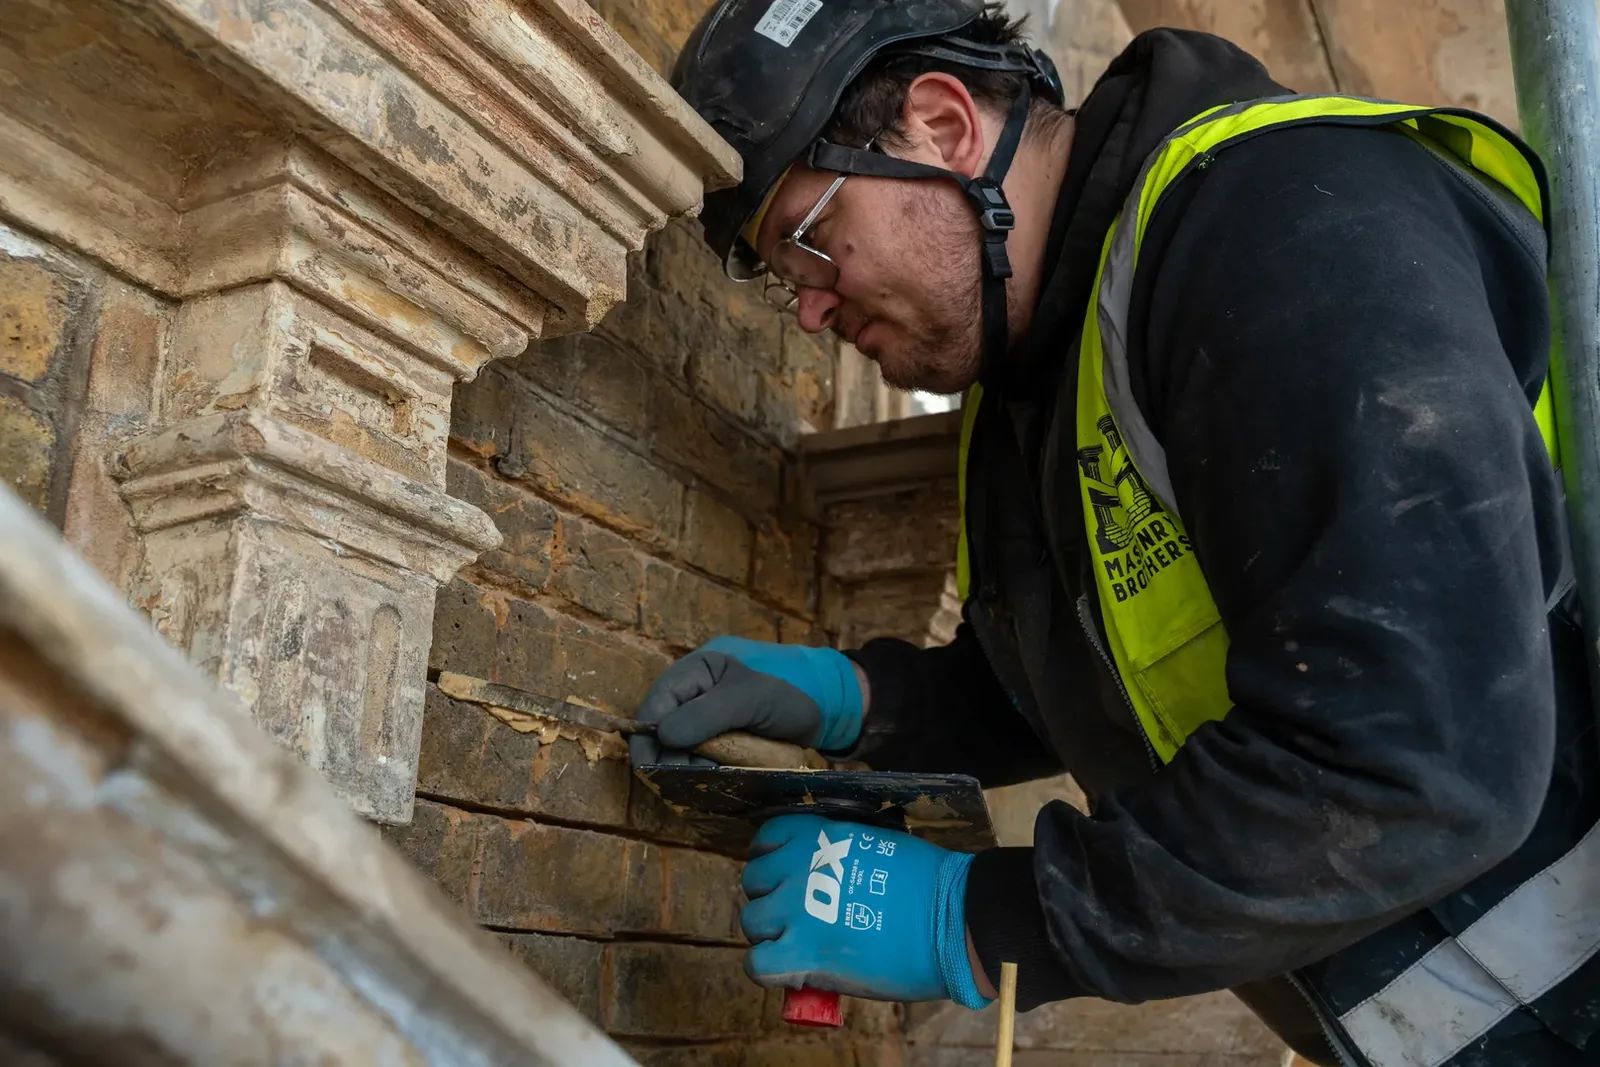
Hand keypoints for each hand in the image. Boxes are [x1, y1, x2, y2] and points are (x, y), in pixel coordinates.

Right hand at [629, 637, 862, 765]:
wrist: (817, 717)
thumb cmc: (783, 696)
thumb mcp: (748, 697)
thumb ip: (707, 714)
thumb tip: (664, 735)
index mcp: (687, 678)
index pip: (649, 713)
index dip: (650, 743)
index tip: (668, 767)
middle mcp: (683, 705)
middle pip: (654, 743)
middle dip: (671, 763)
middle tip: (705, 773)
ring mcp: (694, 732)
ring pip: (670, 762)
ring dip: (687, 775)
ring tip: (718, 775)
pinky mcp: (708, 754)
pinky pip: (690, 773)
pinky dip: (700, 781)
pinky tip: (721, 781)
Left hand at [738, 814, 991, 1007]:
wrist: (951, 920)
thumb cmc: (927, 884)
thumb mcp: (875, 846)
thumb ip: (839, 858)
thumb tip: (827, 881)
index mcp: (817, 836)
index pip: (766, 840)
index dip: (772, 862)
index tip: (786, 879)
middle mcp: (796, 867)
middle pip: (754, 883)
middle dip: (772, 900)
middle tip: (798, 919)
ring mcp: (795, 911)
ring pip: (752, 923)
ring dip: (770, 936)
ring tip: (799, 948)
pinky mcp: (801, 955)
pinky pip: (757, 964)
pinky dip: (770, 971)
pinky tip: (794, 973)